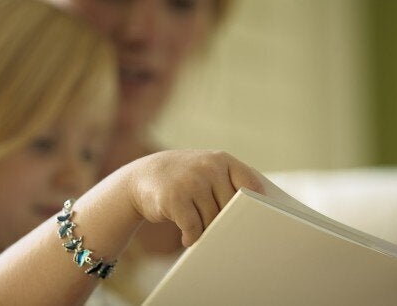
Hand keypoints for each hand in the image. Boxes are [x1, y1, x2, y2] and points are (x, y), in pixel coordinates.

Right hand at [117, 150, 263, 246]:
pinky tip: (186, 236)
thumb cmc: (183, 179)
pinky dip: (191, 237)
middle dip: (224, 223)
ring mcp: (191, 182)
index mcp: (221, 159)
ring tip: (197, 228)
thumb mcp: (206, 170)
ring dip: (206, 231)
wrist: (140, 177)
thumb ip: (229, 183)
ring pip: (212, 220)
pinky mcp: (174, 198)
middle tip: (217, 229)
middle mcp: (207, 167)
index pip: (250, 184)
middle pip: (231, 208)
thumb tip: (255, 216)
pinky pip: (193, 228)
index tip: (256, 219)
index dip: (256, 205)